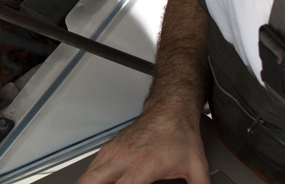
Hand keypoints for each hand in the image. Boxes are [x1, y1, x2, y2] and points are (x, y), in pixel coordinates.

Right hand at [77, 112, 210, 183]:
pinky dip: (93, 178)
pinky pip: (92, 167)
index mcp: (143, 166)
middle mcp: (124, 158)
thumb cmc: (179, 134)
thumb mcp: (196, 166)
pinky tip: (103, 182)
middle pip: (91, 181)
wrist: (170, 108)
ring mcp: (114, 151)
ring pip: (87, 175)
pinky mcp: (109, 147)